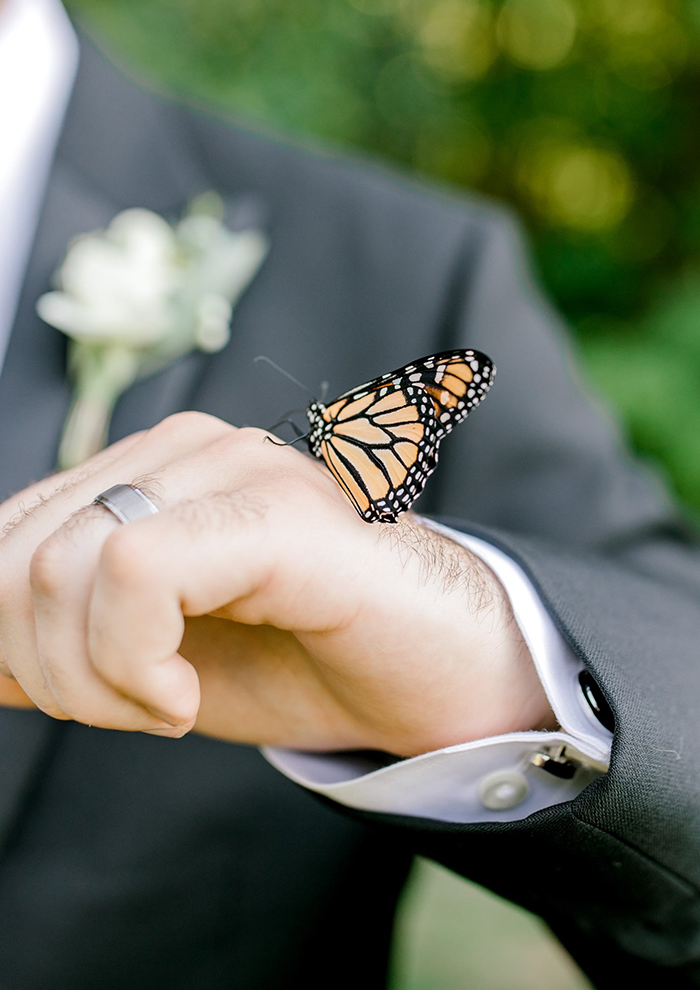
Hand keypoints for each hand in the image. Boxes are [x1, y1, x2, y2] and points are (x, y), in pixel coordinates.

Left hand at [0, 413, 554, 755]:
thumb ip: (61, 643)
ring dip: (92, 679)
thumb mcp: (150, 665)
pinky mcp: (278, 512)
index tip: (74, 697)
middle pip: (19, 555)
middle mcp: (187, 449)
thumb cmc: (305, 662)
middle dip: (41, 668)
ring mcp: (237, 468)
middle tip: (128, 710)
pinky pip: (139, 570)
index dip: (4, 635)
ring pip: (67, 565)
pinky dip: (135, 661)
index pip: (6, 536)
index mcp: (150, 471)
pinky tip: (184, 696)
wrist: (441, 677)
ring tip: (167, 704)